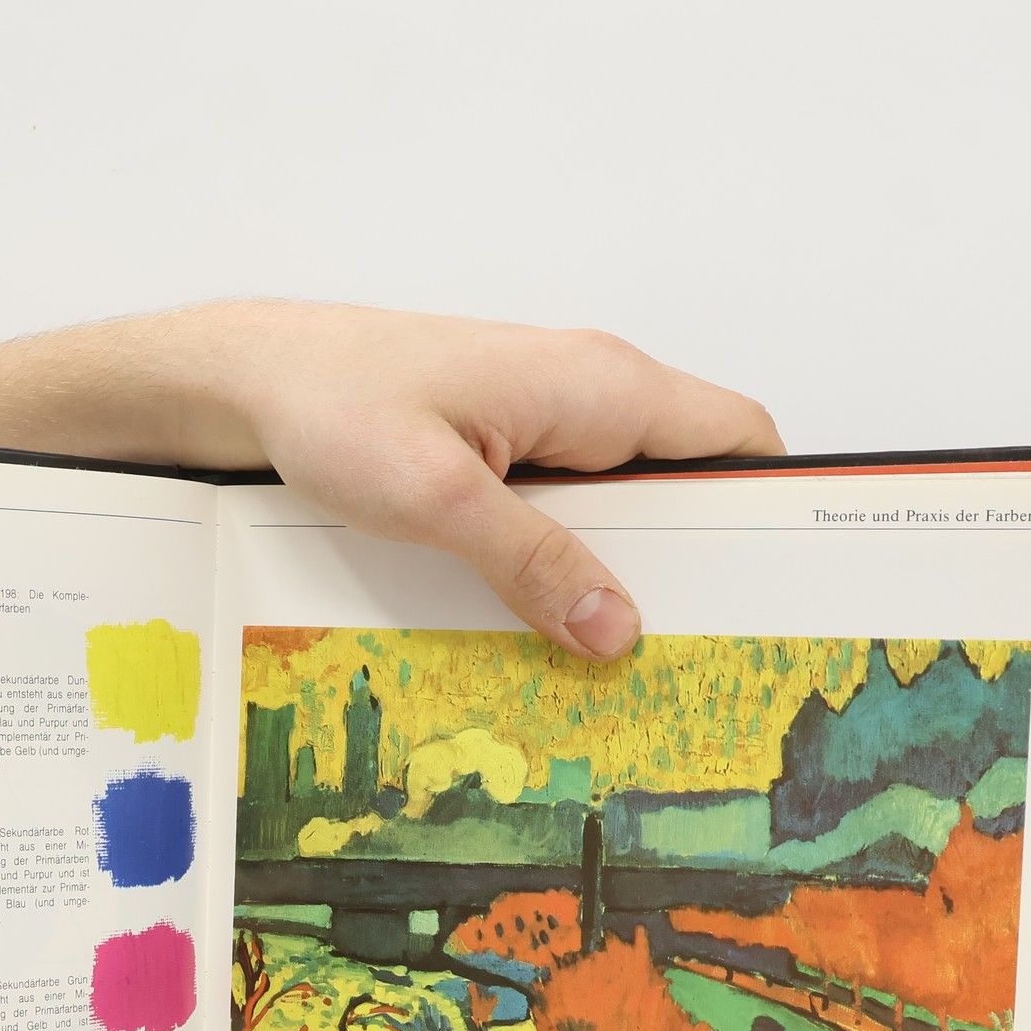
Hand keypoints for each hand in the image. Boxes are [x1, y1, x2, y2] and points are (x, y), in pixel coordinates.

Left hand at [218, 304, 783, 659]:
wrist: (255, 380)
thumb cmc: (335, 407)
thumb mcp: (438, 499)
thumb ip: (532, 563)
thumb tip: (616, 630)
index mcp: (597, 386)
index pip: (736, 435)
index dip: (773, 504)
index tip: (775, 586)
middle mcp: (587, 394)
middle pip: (688, 479)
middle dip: (696, 559)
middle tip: (690, 648)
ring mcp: (548, 418)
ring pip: (628, 500)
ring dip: (626, 567)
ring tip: (619, 650)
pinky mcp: (509, 445)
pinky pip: (572, 506)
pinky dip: (574, 558)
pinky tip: (551, 615)